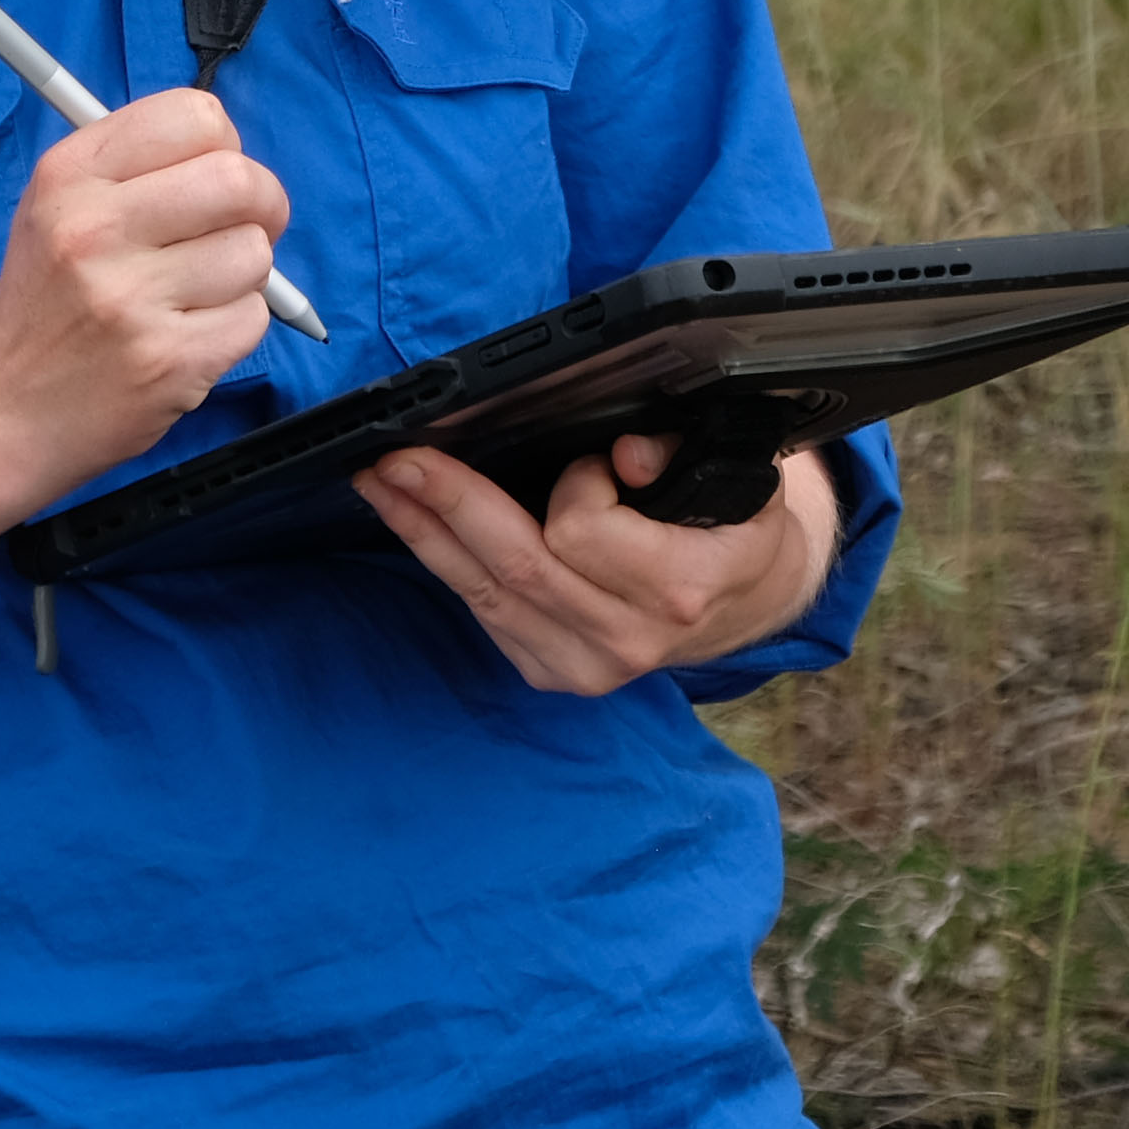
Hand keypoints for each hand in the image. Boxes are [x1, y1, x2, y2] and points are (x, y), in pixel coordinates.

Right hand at [0, 88, 291, 509]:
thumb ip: (137, 167)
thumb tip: (234, 155)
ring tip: (197, 292)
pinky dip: (235, 325)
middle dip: (262, 204)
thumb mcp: (56, 206)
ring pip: (254, 253)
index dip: (223, 145)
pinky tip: (190, 333)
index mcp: (68, 176)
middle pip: (238, 180)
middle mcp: (94, 229)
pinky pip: (252, 318)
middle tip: (247, 227)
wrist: (3, 409)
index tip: (213, 176)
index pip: (192, 116)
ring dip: (243, 274)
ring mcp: (130, 299)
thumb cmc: (47, 300)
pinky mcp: (167, 361)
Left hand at [356, 434, 838, 695]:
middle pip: (514, 566)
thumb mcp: (741, 482)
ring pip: (483, 593)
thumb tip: (628, 454)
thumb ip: (684, 456)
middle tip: (396, 458)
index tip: (596, 460)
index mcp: (677, 589)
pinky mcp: (551, 673)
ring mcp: (583, 666)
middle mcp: (626, 639)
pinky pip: (482, 613)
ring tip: (382, 482)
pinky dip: (445, 564)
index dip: (576, 484)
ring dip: (424, 531)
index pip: (583, 532)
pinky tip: (418, 524)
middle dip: (448, 502)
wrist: (746, 603)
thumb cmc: (734, 530)